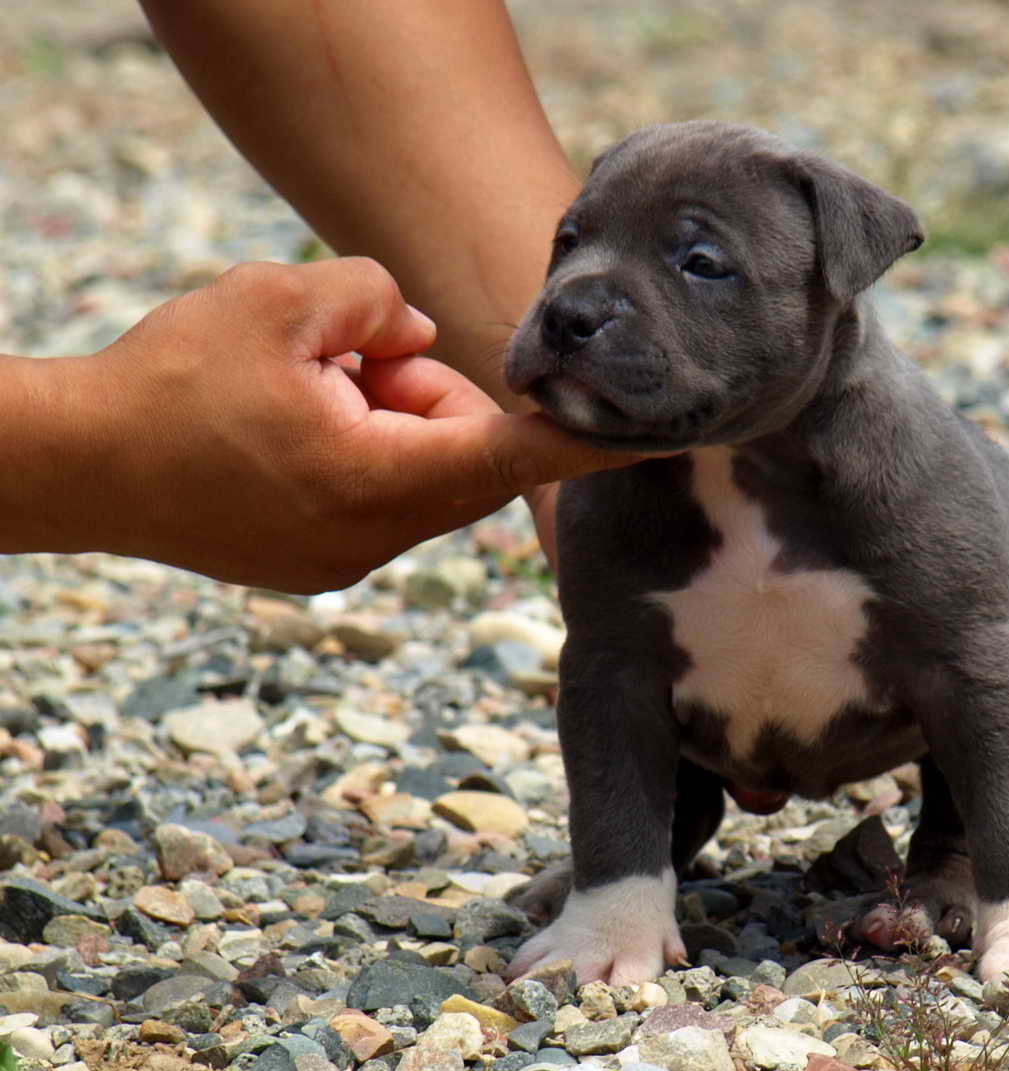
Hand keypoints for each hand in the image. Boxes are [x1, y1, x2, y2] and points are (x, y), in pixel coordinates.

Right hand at [32, 258, 646, 591]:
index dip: (594, 438)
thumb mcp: (276, 300)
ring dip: (383, 419)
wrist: (71, 466)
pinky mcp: (318, 566)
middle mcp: (377, 541)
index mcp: (380, 482)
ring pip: (418, 472)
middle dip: (423, 394)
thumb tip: (413, 331)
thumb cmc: (168, 382)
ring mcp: (347, 563)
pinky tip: (280, 428)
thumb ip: (373, 298)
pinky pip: (376, 495)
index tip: (670, 434)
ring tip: (297, 390)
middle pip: (463, 452)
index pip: (517, 455)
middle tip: (346, 360)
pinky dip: (354, 451)